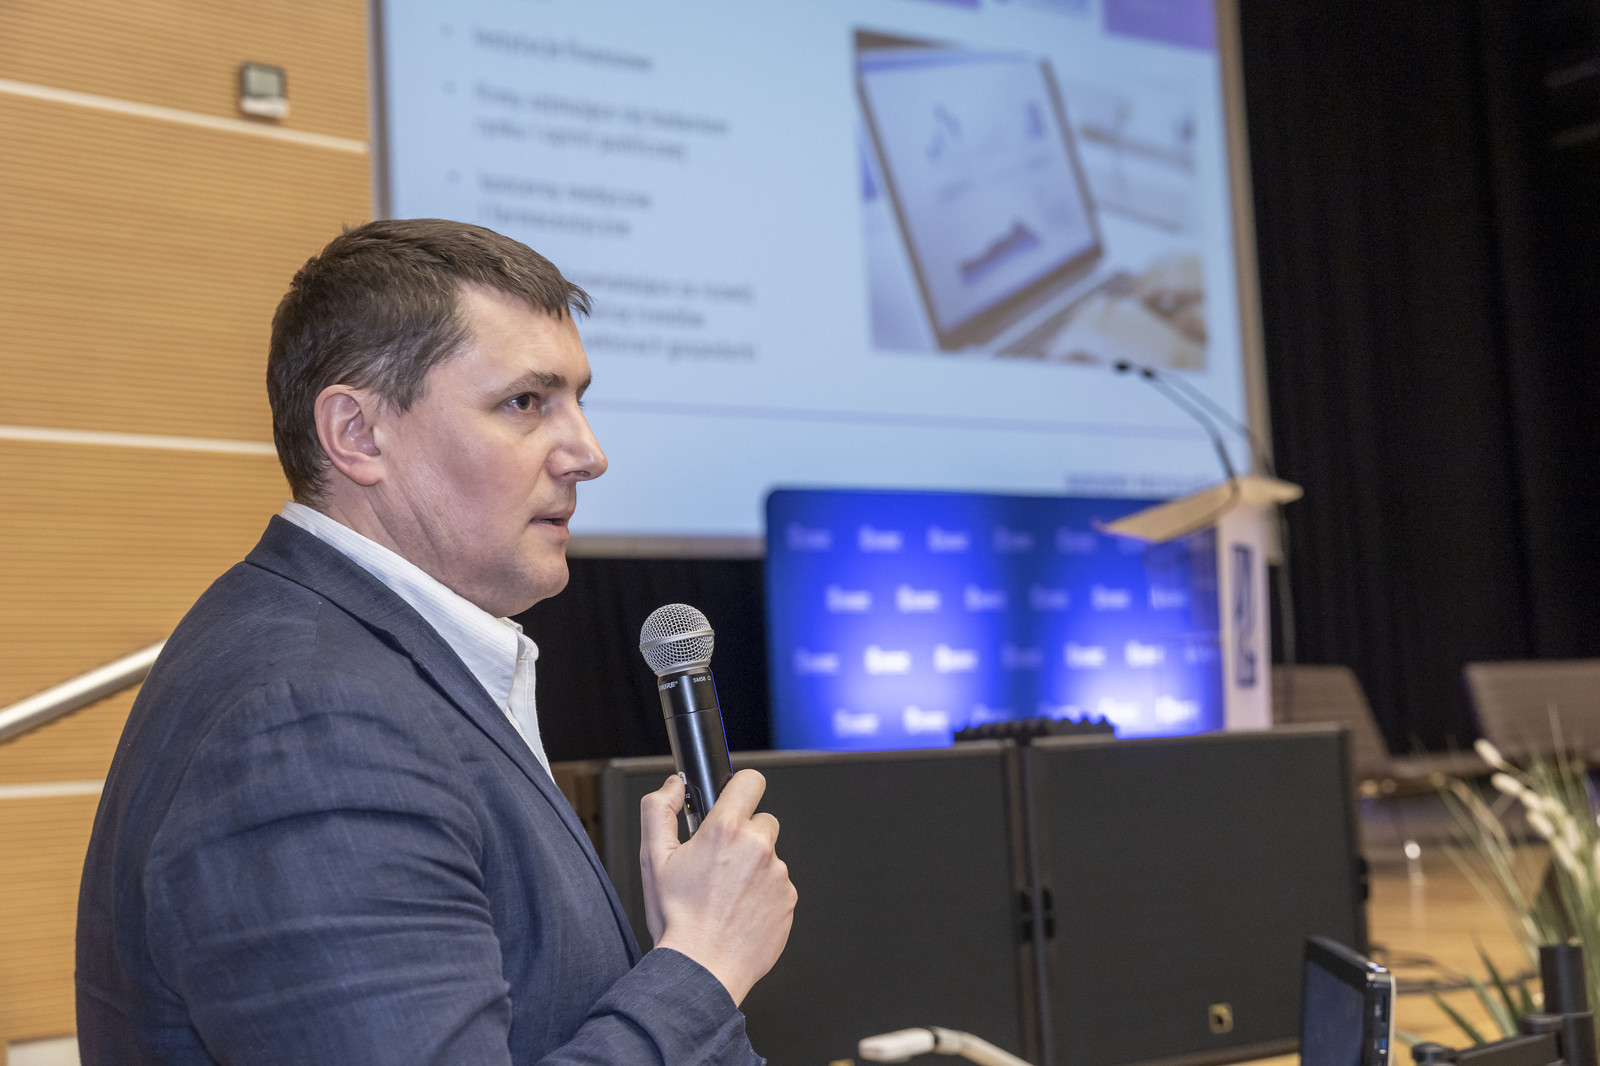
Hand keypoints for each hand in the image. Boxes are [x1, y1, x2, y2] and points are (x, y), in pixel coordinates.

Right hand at [639, 770, 796, 1005]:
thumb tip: (673, 787)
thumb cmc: (677, 918)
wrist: (702, 968)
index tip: (732, 802)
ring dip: (753, 868)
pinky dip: (763, 894)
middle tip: (719, 863)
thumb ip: (659, 810)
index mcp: (725, 830)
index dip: (739, 789)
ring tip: (726, 895)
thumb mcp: (653, 859)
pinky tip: (740, 911)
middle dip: (743, 835)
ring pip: (769, 857)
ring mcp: (778, 874)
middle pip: (761, 821)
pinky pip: (778, 885)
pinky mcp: (789, 900)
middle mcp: (758, 847)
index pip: (750, 781)